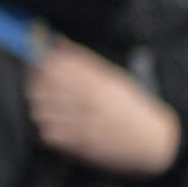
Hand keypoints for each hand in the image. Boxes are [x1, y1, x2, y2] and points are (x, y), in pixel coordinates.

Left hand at [22, 35, 186, 182]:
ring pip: (41, 110)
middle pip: (43, 87)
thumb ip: (83, 60)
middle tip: (40, 86)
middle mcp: (89, 101)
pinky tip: (55, 124)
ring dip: (39, 106)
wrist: (153, 141)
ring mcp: (84, 124)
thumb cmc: (132, 108)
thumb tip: (57, 41)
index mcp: (96, 82)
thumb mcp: (113, 78)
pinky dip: (47, 128)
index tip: (35, 63)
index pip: (54, 66)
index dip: (38, 63)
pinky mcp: (82, 144)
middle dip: (35, 84)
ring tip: (47, 106)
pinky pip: (49, 133)